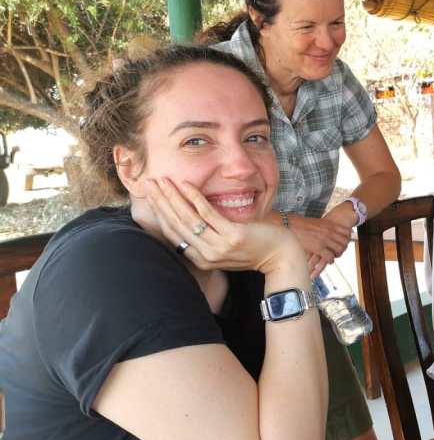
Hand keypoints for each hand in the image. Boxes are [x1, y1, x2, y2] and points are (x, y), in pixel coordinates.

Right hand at [146, 178, 299, 273]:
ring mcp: (218, 247)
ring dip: (171, 197)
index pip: (173, 233)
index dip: (159, 213)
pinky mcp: (232, 236)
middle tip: (147, 184)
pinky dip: (193, 197)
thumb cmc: (254, 248)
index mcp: (201, 259)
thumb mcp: (225, 246)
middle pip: (175, 224)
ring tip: (161, 181)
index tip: (149, 196)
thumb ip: (207, 237)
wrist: (281, 257)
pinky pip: (207, 213)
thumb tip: (189, 219)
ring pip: (187, 217)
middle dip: (159, 202)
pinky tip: (184, 184)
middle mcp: (206, 255)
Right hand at [288, 212, 352, 258]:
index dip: (348, 237)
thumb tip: (330, 229)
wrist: (291, 225)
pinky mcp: (318, 248)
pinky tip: (329, 261)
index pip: (346, 231)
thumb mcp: (318, 222)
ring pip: (339, 249)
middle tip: (341, 251)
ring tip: (335, 256)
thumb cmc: (302, 224)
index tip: (347, 241)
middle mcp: (329, 232)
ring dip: (338, 254)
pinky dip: (331, 260)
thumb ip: (326, 226)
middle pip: (345, 241)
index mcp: (330, 225)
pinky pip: (330, 256)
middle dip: (344, 247)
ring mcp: (324, 240)